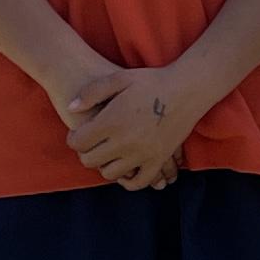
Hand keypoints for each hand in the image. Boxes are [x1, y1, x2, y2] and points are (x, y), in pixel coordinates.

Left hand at [63, 65, 192, 191]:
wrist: (187, 89)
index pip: (78, 143)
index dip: (73, 138)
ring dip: (104, 165)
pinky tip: (125, 169)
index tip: (79, 133)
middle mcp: (125, 141)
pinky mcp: (158, 160)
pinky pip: (138, 182)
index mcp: (112, 120)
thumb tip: (71, 108)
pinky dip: (128, 180)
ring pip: (110, 173)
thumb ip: (91, 92)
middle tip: (92, 143)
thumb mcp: (118, 78)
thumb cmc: (151, 81)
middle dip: (85, 153)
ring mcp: (142, 154)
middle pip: (90, 161)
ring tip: (108, 153)